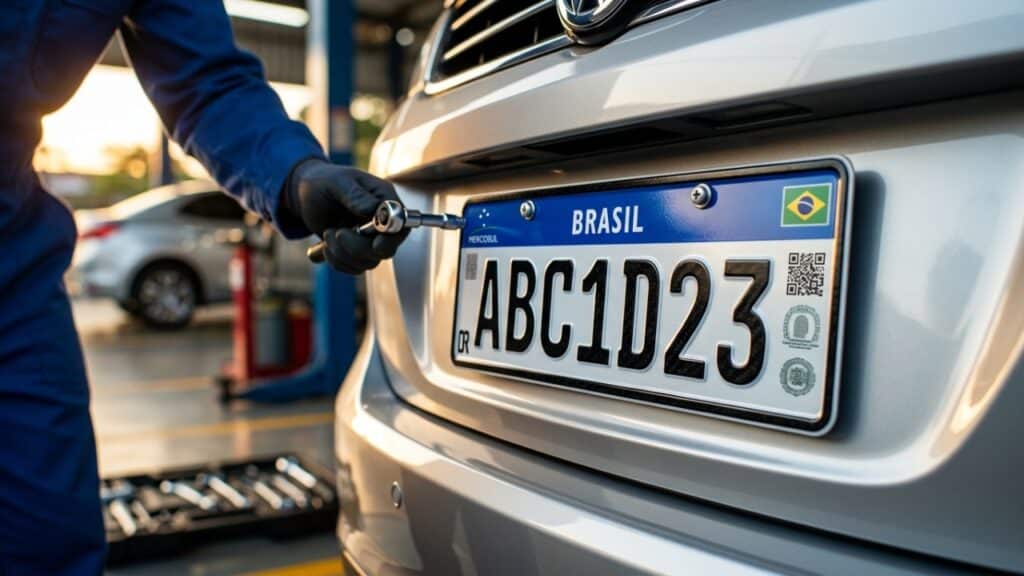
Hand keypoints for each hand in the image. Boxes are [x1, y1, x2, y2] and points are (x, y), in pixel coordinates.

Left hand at [284, 159, 408, 273]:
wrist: (306, 194)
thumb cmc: (324, 181)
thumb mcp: (337, 183)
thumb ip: (356, 195)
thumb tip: (373, 209)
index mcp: (384, 199)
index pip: (400, 225)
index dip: (391, 239)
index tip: (374, 244)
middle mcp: (382, 222)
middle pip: (385, 250)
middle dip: (358, 248)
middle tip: (336, 232)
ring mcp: (370, 239)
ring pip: (367, 262)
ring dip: (341, 254)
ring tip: (326, 234)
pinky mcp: (356, 251)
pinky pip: (352, 268)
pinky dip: (335, 261)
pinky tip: (323, 246)